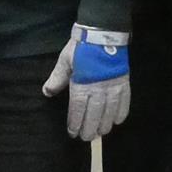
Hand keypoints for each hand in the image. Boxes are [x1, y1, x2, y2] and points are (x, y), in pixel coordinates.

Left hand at [42, 25, 131, 141]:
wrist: (103, 33)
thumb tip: (47, 92)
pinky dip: (121, 113)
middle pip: (94, 114)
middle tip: (87, 138)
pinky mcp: (124, 82)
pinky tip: (116, 121)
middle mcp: (99, 89)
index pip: (78, 109)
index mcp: (82, 84)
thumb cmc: (81, 48)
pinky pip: (125, 102)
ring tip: (100, 133)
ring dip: (105, 124)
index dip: (75, 122)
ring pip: (110, 112)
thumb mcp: (65, 61)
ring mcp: (113, 87)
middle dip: (90, 128)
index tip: (73, 132)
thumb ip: (57, 78)